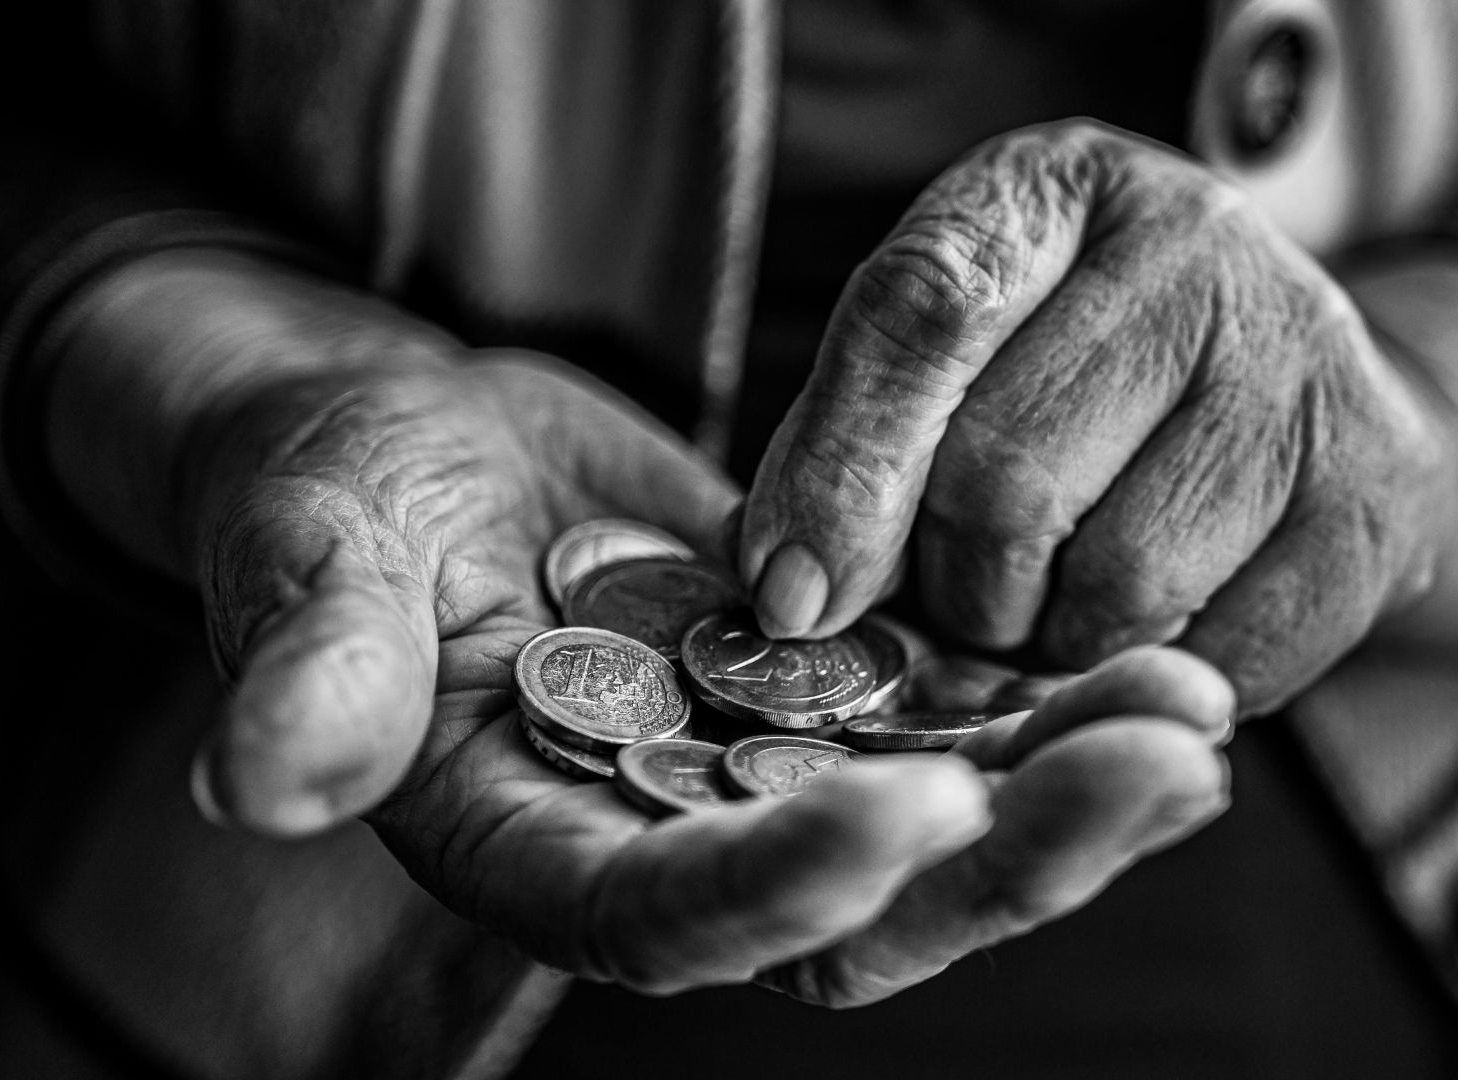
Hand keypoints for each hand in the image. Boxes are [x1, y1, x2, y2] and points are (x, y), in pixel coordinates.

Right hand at [44, 251, 1231, 1005]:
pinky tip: (1172, 681)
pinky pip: (960, 738)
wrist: (431, 453)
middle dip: (1009, 854)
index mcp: (538, 850)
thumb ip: (308, 662)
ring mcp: (764, 781)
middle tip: (1154, 764)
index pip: (668, 918)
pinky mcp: (831, 707)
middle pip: (854, 910)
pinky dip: (1056, 720)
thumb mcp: (308, 551)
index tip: (911, 806)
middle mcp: (670, 846)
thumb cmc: (338, 499)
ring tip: (1195, 715)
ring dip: (1070, 789)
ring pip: (941, 838)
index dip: (787, 883)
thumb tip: (261, 773)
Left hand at [740, 120, 1457, 713]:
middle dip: (957, 585)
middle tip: (971, 592)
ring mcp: (1308, 362)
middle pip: (1009, 480)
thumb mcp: (950, 358)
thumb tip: (792, 595)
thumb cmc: (1074, 374)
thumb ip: (852, 446)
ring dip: (1056, 642)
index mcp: (1054, 191)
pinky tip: (1153, 626)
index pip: (925, 315)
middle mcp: (1198, 246)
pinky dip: (1155, 677)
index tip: (794, 596)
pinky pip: (1223, 657)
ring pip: (1119, 584)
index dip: (846, 474)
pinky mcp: (1378, 492)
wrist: (1289, 382)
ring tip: (1064, 600)